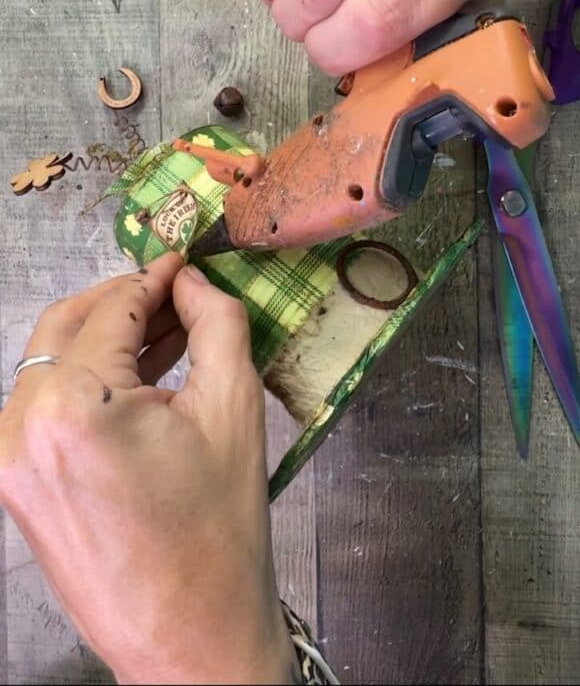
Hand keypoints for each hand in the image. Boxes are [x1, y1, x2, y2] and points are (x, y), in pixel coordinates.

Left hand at [0, 255, 296, 684]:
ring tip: (167, 335)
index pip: (112, 310)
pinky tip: (136, 378)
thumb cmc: (219, 532)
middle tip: (176, 293)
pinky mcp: (15, 484)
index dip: (154, 278)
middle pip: (66, 327)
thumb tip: (194, 283)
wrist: (191, 640)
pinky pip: (45, 405)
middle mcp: (22, 428)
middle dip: (122, 301)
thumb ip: (217, 324)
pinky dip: (87, 382)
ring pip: (51, 363)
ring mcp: (9, 461)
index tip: (184, 264)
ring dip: (104, 340)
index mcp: (73, 407)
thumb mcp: (233, 410)